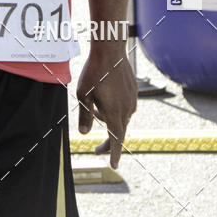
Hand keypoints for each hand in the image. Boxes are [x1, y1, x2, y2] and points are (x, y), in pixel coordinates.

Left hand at [76, 50, 136, 167]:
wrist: (110, 50)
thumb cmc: (94, 72)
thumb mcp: (83, 95)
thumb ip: (84, 115)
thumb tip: (83, 133)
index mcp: (114, 113)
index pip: (115, 140)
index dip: (113, 154)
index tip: (113, 166)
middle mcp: (126, 109)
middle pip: (119, 132)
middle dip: (108, 142)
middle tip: (96, 150)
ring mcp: (132, 100)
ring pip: (122, 119)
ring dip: (110, 121)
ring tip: (95, 111)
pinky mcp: (133, 91)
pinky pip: (125, 107)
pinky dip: (115, 110)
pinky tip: (105, 99)